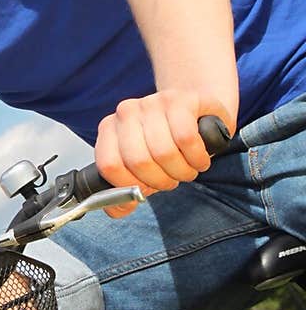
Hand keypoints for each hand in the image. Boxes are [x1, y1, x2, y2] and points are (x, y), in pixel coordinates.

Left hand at [94, 90, 233, 217]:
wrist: (196, 113)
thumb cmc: (165, 144)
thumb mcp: (142, 171)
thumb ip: (124, 194)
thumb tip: (119, 208)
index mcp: (109, 129)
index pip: (109, 165)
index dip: (130, 185)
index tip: (145, 189)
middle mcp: (126, 112)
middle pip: (139, 161)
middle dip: (161, 181)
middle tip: (172, 180)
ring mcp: (152, 102)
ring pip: (164, 152)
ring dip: (182, 172)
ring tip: (187, 169)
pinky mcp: (181, 100)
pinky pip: (187, 139)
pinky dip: (197, 158)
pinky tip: (199, 160)